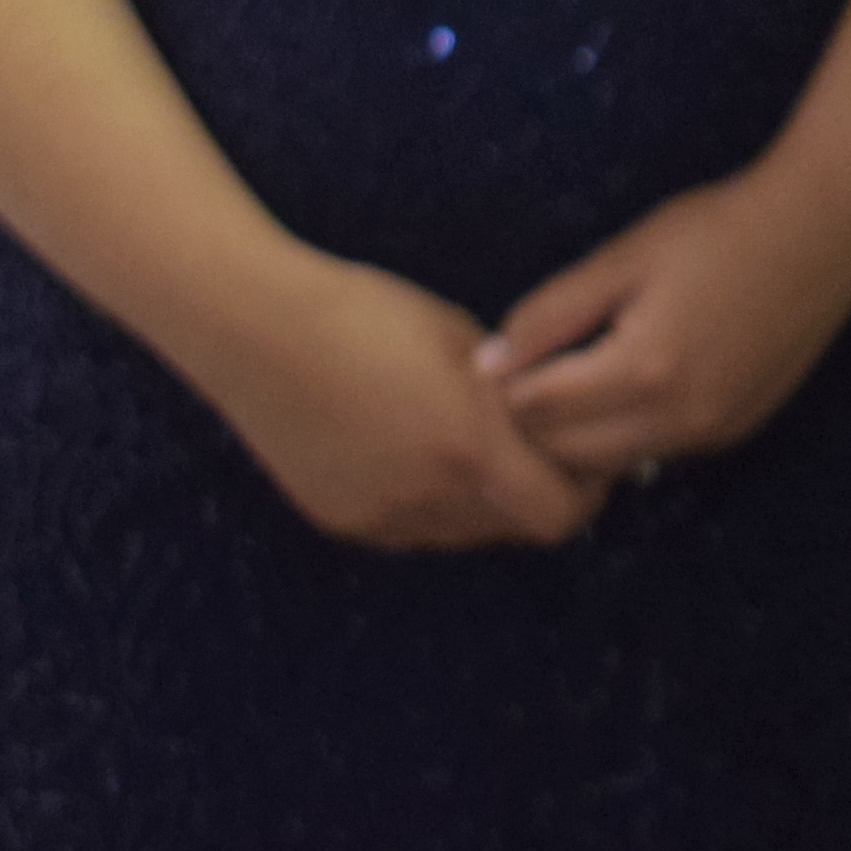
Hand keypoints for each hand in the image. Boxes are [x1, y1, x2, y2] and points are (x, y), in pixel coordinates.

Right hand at [184, 247, 602, 550]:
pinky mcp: (339, 519)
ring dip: (484, 507)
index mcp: (469, 451)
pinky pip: (409, 530)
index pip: (559, 516)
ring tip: (477, 452)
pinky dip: (430, 506)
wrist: (257, 328)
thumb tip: (554, 421)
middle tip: (545, 458)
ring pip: (460, 535)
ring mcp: (378, 516)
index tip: (593, 465)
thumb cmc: (369, 314)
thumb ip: (516, 398)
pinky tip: (417, 455)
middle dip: (540, 499)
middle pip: (514, 531)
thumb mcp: (466, 345)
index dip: (586, 494)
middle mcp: (425, 499)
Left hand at [481, 170, 850, 479]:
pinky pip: (657, 449)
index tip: (488, 359)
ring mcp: (714, 430)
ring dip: (579, 435)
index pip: (536, 410)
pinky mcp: (737, 428)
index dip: (500, 387)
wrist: (825, 229)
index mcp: (644, 369)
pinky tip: (626, 384)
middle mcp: (680, 418)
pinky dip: (626, 430)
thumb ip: (551, 313)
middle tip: (520, 375)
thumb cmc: (719, 228)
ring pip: (613, 462)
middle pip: (568, 454)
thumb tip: (488, 362)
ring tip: (568, 380)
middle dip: (532, 423)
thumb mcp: (624, 257)